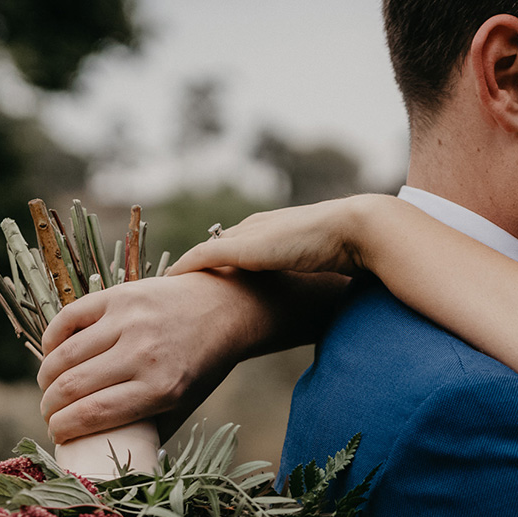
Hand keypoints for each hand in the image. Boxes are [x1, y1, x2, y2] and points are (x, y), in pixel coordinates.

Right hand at [37, 267, 339, 442]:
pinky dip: (52, 339)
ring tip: (49, 388)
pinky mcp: (118, 295)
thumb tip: (111, 458)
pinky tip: (51, 354)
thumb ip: (152, 430)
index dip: (63, 428)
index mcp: (161, 388)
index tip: (57, 434)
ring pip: (64, 355)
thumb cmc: (202, 365)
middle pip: (72, 387)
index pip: (93, 414)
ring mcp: (128, 321)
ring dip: (47, 377)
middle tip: (49, 414)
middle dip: (50, 407)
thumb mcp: (185, 404)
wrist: (223, 309)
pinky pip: (68, 318)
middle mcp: (143, 353)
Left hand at [170, 194, 399, 279]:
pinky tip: (169, 282)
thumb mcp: (323, 261)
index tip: (203, 280)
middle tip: (176, 286)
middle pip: (215, 245)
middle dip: (196, 264)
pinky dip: (185, 268)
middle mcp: (255, 228)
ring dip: (185, 268)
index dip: (219, 262)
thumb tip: (322, 288)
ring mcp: (248, 236)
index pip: (236, 244)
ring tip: (167, 288)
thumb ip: (311, 269)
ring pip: (204, 251)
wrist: (351, 230)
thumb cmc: (346, 248)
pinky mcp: (244, 247)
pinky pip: (202, 257)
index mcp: (271, 229)